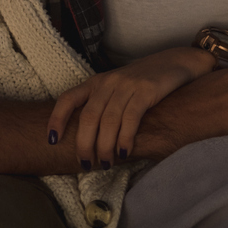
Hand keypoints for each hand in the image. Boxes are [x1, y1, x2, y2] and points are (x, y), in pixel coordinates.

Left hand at [47, 47, 213, 168]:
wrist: (175, 63)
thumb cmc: (142, 83)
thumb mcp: (115, 90)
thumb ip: (101, 108)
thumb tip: (85, 142)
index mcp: (96, 82)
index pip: (68, 99)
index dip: (56, 120)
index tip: (52, 141)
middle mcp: (108, 82)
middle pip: (88, 117)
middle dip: (84, 144)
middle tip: (86, 164)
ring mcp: (127, 85)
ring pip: (108, 121)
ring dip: (105, 146)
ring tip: (106, 163)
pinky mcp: (146, 90)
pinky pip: (130, 118)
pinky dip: (124, 138)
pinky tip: (124, 152)